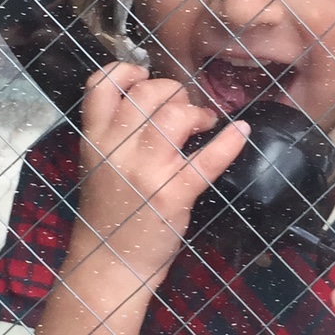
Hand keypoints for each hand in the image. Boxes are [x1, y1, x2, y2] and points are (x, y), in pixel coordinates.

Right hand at [75, 62, 248, 283]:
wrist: (109, 263)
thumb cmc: (108, 213)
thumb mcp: (98, 166)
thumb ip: (115, 134)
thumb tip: (153, 100)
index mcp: (93, 141)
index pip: (101, 85)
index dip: (126, 71)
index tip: (144, 75)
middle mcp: (116, 151)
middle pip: (146, 94)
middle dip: (172, 91)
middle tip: (183, 107)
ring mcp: (147, 173)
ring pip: (174, 117)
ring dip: (195, 112)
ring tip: (203, 123)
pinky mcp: (173, 195)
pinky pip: (206, 160)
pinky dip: (229, 142)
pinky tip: (240, 130)